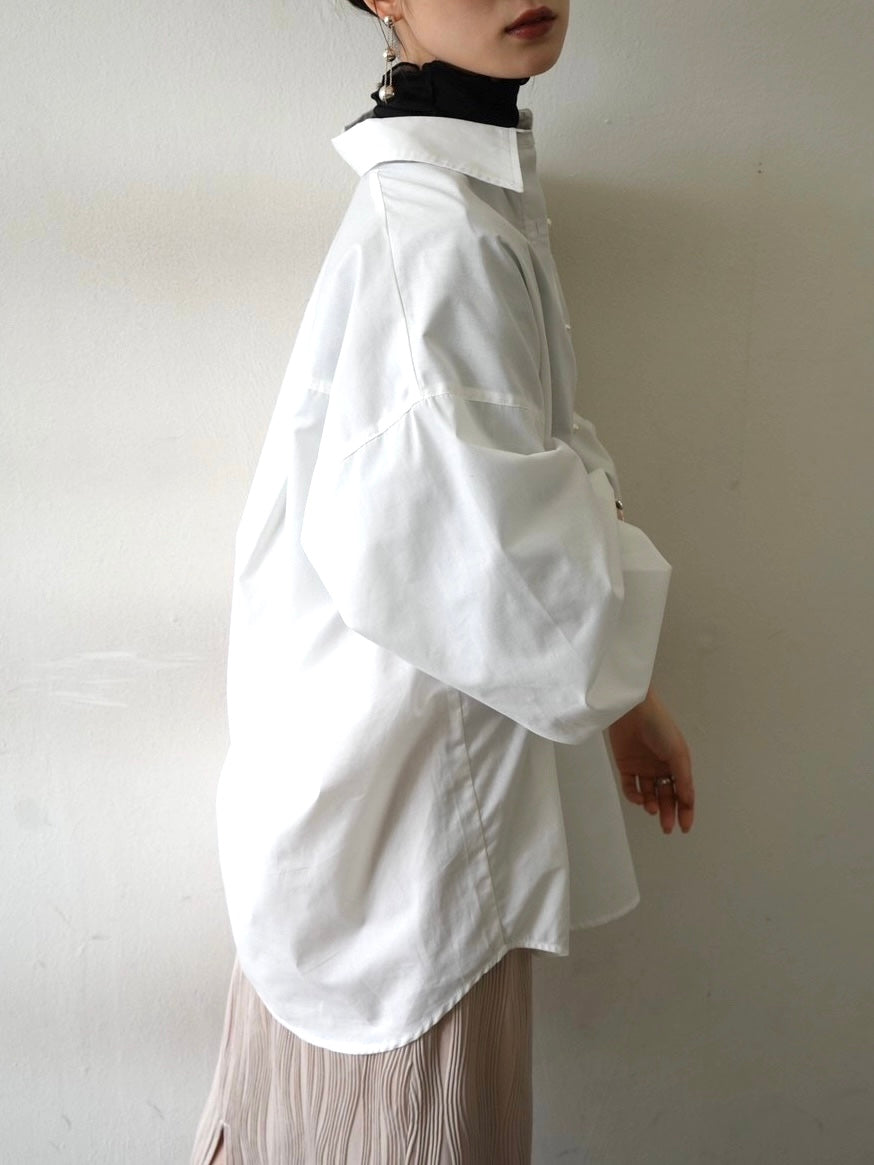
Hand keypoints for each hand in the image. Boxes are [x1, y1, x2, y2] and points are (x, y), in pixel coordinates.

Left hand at [608, 687, 694, 833]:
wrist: (633, 710)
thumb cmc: (660, 728)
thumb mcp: (678, 753)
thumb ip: (683, 779)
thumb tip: (688, 802)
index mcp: (678, 764)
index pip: (683, 792)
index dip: (685, 810)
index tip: (684, 828)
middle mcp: (661, 768)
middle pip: (666, 796)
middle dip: (668, 813)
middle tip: (667, 828)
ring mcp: (643, 767)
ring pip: (649, 794)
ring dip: (651, 805)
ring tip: (652, 809)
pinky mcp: (626, 765)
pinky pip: (631, 786)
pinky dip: (635, 795)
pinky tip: (640, 799)